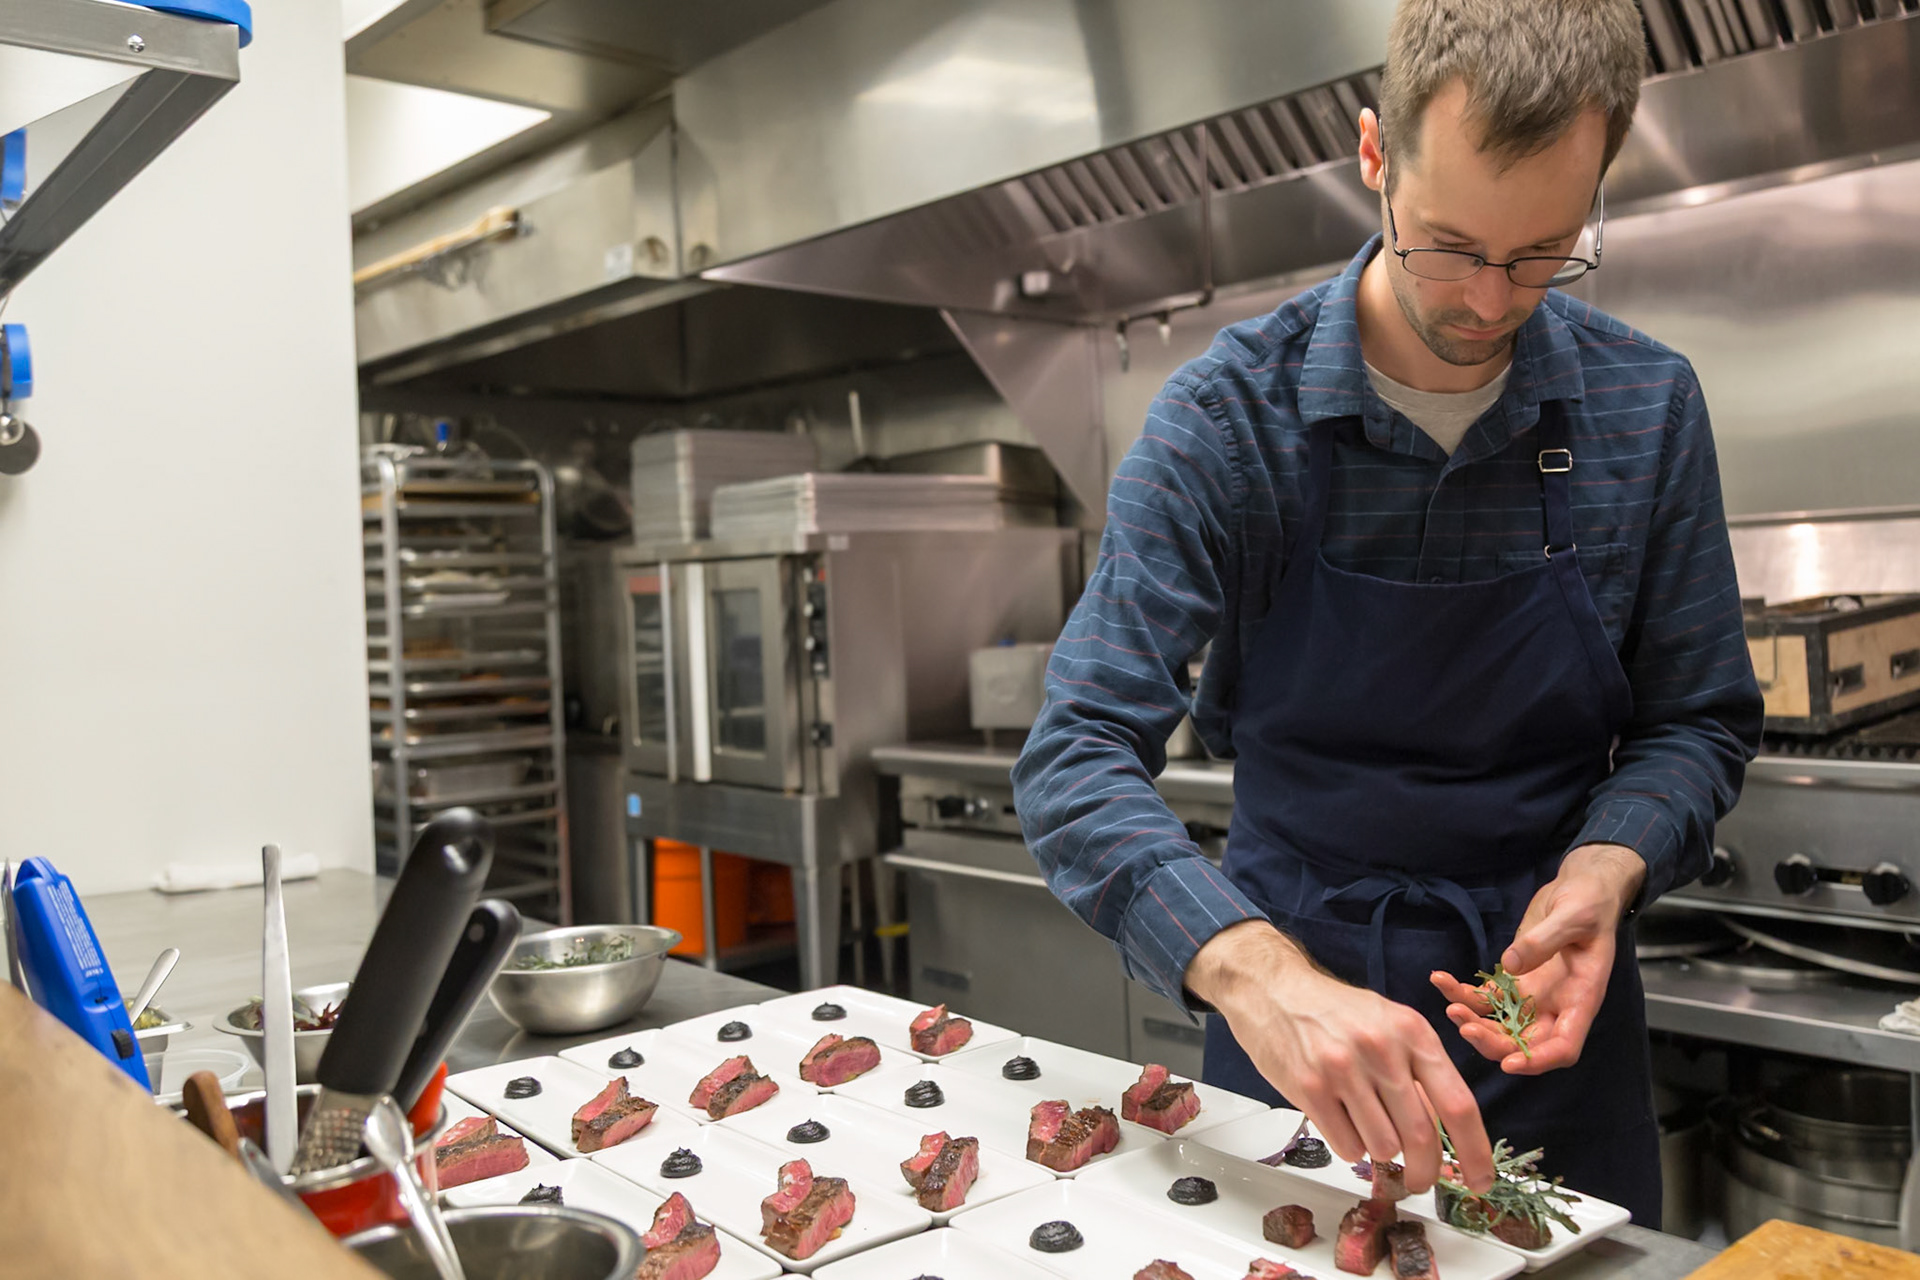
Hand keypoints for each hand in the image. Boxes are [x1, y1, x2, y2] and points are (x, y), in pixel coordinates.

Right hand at [1187, 919, 1494, 1192]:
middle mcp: (1382, 1050)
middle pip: (1421, 1136)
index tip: (1482, 1181)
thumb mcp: (1390, 1024)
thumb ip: (1419, 1070)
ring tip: (1364, 1125)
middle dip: (1426, 1171)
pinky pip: (1347, 1146)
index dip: (1476, 1151)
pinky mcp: (1309, 1088)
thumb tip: (1447, 1134)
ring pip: (1383, 1147)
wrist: (1273, 988)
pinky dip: (1349, 1146)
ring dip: (1380, 1151)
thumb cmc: (1337, 1012)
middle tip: (1421, 1181)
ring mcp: (1343, 1069)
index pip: (1458, 1104)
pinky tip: (1339, 1120)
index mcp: (1413, 1033)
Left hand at [1430, 843, 1644, 1073]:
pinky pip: (1485, 997)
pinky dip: (1462, 994)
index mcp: (1581, 998)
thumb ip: (1544, 940)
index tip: (1509, 1063)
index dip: (1538, 1060)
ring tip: (1449, 1007)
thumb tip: (1510, 964)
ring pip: (1500, 1025)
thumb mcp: (1574, 916)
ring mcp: (1533, 995)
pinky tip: (1441, 980)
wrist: (1580, 888)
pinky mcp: (1514, 979)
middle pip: (1525, 1043)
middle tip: (1464, 1027)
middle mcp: (1556, 1005)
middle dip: (1494, 1044)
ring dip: (1473, 1022)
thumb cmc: (1589, 903)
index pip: (1564, 1047)